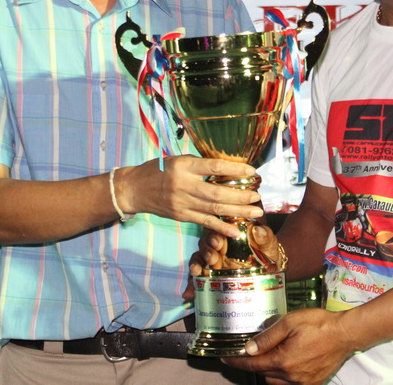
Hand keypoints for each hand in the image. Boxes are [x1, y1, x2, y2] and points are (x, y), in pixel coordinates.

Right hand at [115, 155, 263, 237]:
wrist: (135, 189)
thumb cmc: (158, 170)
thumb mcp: (178, 160)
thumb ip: (200, 165)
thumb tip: (228, 168)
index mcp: (183, 166)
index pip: (214, 166)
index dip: (235, 169)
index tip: (252, 170)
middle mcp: (183, 185)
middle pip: (217, 192)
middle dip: (241, 195)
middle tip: (257, 196)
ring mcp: (182, 203)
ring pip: (215, 208)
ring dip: (238, 211)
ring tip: (256, 211)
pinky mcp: (181, 216)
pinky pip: (205, 222)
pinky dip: (222, 228)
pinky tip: (236, 230)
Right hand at [184, 225, 280, 300]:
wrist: (271, 269)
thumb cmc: (267, 250)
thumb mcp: (268, 243)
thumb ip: (265, 237)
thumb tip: (259, 230)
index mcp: (229, 233)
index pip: (217, 230)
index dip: (214, 235)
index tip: (218, 242)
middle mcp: (218, 245)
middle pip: (205, 244)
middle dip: (206, 250)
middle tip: (212, 258)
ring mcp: (213, 260)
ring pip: (198, 259)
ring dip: (196, 265)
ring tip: (196, 272)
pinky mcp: (210, 275)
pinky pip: (198, 279)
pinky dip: (192, 286)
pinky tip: (188, 293)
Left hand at [222, 308, 356, 384]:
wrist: (345, 334)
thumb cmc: (319, 324)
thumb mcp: (289, 322)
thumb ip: (267, 336)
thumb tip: (249, 348)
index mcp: (283, 360)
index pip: (252, 364)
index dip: (237, 361)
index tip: (226, 358)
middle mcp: (291, 375)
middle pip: (263, 373)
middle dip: (253, 364)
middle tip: (248, 352)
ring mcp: (302, 382)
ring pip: (275, 381)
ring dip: (268, 371)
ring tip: (269, 356)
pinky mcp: (312, 383)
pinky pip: (290, 384)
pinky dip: (283, 377)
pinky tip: (286, 364)